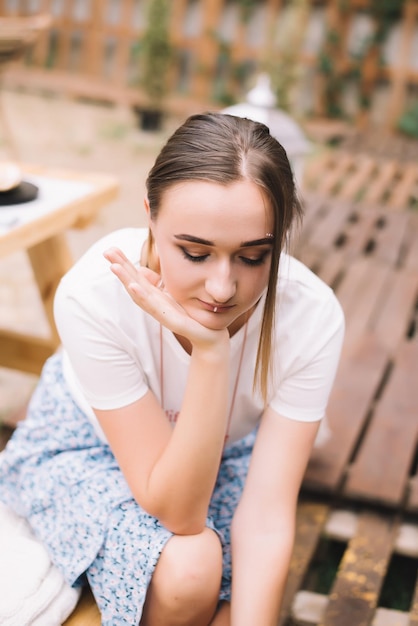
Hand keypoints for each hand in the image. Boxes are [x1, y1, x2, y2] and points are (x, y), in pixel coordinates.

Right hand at [104, 247, 228, 350]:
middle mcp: (154, 303)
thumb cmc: (189, 314)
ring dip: (126, 280)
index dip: (123, 263)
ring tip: (115, 267)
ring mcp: (161, 312)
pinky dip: (142, 296)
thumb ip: (157, 283)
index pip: (135, 277)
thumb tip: (141, 270)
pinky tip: (134, 286)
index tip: (111, 248)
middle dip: (120, 268)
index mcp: (154, 296)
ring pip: (140, 294)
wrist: (208, 336)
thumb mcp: (172, 294)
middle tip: (106, 252)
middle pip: (133, 283)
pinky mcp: (171, 320)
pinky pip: (155, 307)